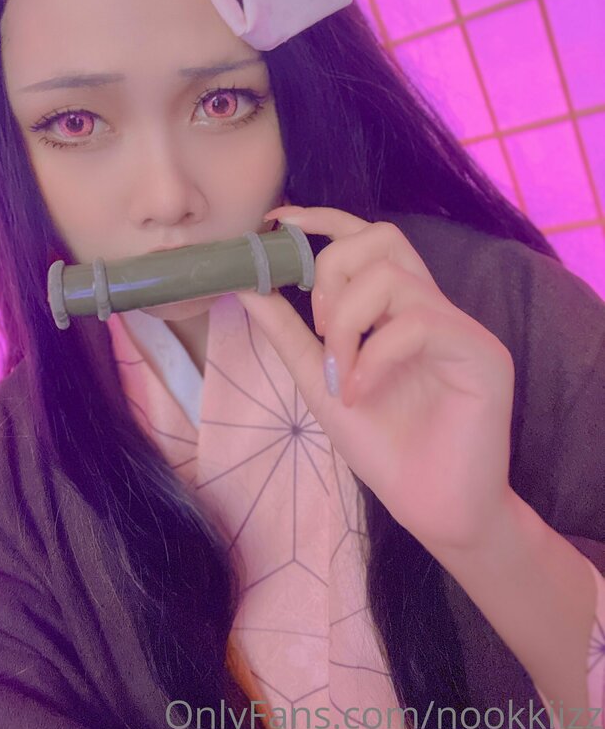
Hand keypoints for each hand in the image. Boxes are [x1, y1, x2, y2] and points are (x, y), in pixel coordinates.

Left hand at [236, 205, 515, 554]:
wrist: (431, 509)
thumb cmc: (383, 446)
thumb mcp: (318, 382)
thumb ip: (286, 332)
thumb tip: (244, 284)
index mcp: (398, 308)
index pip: (367, 238)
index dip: (323, 219)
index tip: (278, 222)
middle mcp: (432, 306)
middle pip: (382, 237)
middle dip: (331, 268)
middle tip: (317, 326)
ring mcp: (460, 327)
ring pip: (392, 275)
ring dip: (346, 321)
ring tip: (337, 373)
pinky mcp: (483, 354)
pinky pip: (419, 322)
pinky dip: (374, 354)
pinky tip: (359, 391)